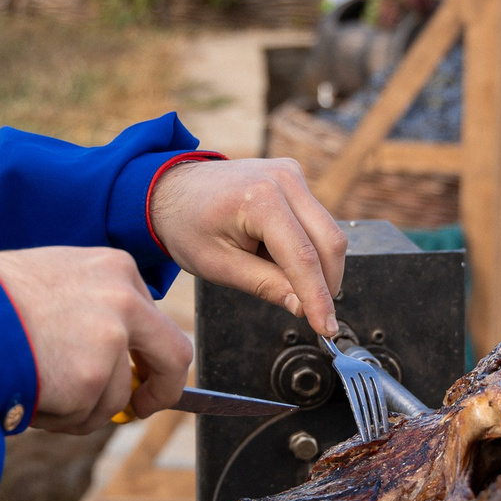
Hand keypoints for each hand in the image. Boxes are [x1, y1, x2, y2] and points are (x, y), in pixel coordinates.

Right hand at [0, 246, 192, 433]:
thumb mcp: (55, 281)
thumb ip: (94, 309)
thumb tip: (121, 360)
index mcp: (116, 269)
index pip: (156, 320)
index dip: (150, 356)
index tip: (142, 376)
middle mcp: (125, 300)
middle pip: (174, 357)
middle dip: (161, 390)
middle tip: (140, 408)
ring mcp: (110, 341)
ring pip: (114, 397)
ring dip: (78, 407)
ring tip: (33, 384)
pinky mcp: (90, 380)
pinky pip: (84, 418)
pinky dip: (57, 417)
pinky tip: (27, 391)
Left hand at [150, 157, 346, 339]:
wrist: (172, 189)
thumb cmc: (187, 225)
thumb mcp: (219, 266)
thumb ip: (265, 285)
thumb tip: (303, 306)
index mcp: (260, 199)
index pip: (303, 256)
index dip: (318, 297)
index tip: (327, 327)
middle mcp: (283, 179)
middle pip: (329, 241)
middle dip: (327, 283)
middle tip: (312, 312)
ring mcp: (291, 174)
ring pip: (328, 231)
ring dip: (316, 265)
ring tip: (276, 274)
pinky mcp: (294, 177)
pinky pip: (316, 221)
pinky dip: (307, 247)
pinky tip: (277, 255)